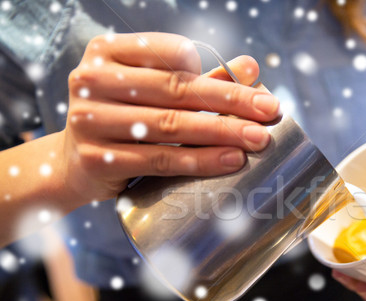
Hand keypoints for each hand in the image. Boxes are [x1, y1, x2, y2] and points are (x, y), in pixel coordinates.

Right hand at [58, 32, 279, 203]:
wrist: (74, 164)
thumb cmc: (124, 119)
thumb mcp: (154, 93)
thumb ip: (201, 81)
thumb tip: (252, 66)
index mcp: (107, 52)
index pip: (171, 54)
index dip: (214, 70)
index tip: (254, 87)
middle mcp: (93, 80)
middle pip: (176, 90)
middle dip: (230, 101)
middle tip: (270, 111)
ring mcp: (90, 120)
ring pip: (171, 126)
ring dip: (222, 132)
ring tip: (258, 138)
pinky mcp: (98, 159)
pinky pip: (161, 160)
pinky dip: (200, 161)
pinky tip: (231, 161)